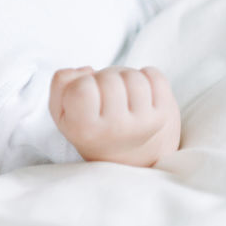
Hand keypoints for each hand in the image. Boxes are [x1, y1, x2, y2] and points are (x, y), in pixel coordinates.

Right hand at [49, 66, 180, 166]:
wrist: (128, 154)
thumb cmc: (90, 125)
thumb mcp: (61, 111)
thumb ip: (60, 83)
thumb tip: (87, 70)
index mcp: (85, 129)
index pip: (82, 89)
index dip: (81, 83)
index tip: (85, 96)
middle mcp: (116, 129)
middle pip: (109, 79)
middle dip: (104, 78)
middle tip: (105, 94)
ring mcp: (144, 123)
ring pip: (133, 76)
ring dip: (125, 77)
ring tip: (122, 93)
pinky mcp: (164, 115)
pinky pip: (155, 75)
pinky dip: (147, 75)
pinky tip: (139, 91)